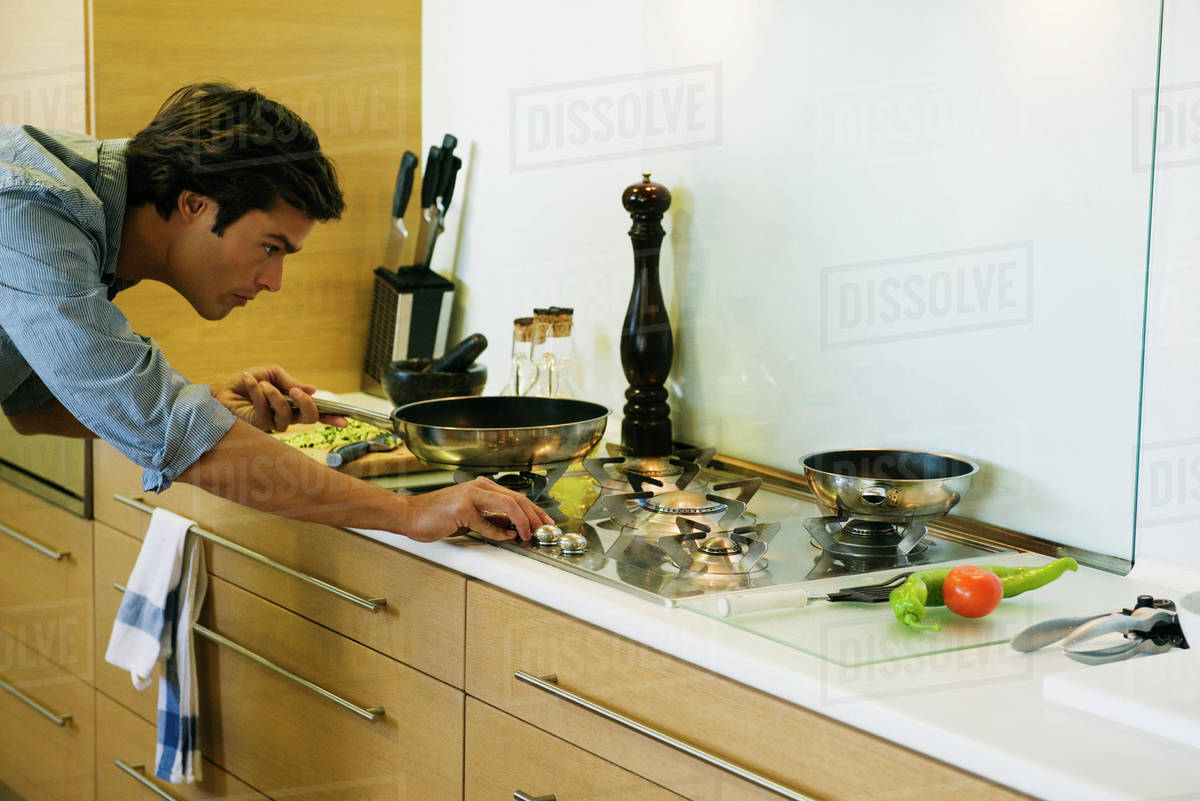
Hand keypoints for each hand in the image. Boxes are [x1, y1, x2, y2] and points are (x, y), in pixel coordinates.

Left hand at [210, 365, 346, 432]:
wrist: (221, 387)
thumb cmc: (247, 381)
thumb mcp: (272, 374)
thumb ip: (291, 382)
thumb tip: (313, 390)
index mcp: (294, 404)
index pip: (317, 413)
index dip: (332, 417)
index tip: (346, 420)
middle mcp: (287, 416)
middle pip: (309, 419)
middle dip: (306, 405)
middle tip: (296, 392)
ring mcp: (272, 423)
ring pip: (286, 416)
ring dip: (275, 396)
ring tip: (264, 383)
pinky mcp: (257, 427)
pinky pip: (265, 412)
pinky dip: (258, 393)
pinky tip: (250, 381)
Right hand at [398, 477, 554, 542]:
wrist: (410, 515)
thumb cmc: (436, 515)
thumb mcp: (470, 515)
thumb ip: (491, 517)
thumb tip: (513, 527)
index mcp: (483, 486)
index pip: (517, 496)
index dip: (534, 510)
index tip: (545, 522)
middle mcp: (479, 487)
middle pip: (518, 499)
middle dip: (535, 516)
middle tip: (543, 530)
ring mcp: (471, 496)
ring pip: (509, 505)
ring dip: (523, 522)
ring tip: (528, 534)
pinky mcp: (463, 509)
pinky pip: (488, 524)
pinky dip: (500, 532)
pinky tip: (506, 537)